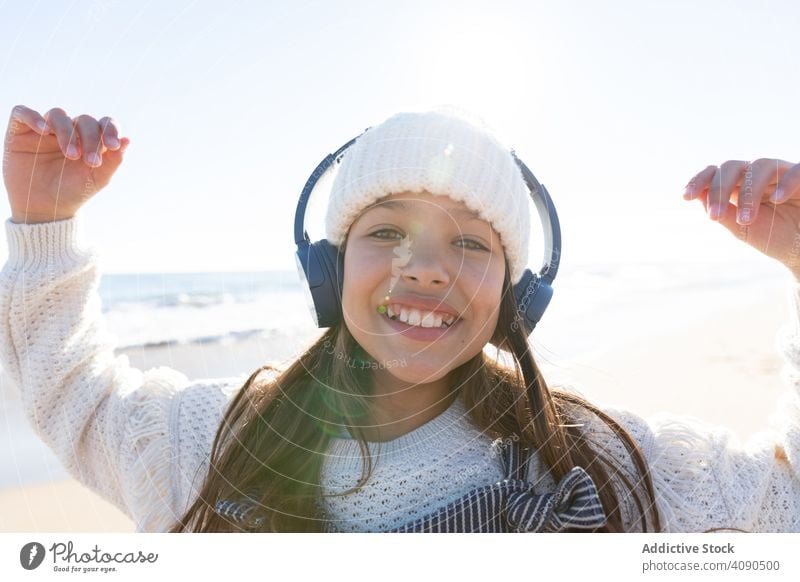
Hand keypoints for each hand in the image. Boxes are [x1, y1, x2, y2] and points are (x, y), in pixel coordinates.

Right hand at [2, 105, 129, 223]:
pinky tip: (44, 131)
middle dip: (90, 138)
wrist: (45, 208)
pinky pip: (23, 112)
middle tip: (90, 161)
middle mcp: (69, 131)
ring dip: (67, 131)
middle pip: (84, 120)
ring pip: (58, 114)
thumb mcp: (97, 179)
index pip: (104, 123)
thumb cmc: (73, 192)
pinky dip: (33, 117)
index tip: (114, 145)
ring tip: (71, 155)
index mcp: (91, 140)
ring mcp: (45, 130)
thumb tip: (128, 140)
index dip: (110, 130)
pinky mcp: (21, 131)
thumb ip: (113, 160)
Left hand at [683, 159, 799, 274]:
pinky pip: (795, 171)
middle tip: (714, 218)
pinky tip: (775, 200)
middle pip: (732, 166)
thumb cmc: (775, 237)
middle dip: (719, 190)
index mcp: (738, 186)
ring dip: (748, 194)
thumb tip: (698, 196)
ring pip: (760, 166)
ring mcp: (782, 174)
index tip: (685, 197)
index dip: (699, 180)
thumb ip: (723, 213)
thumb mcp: (743, 229)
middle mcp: (758, 175)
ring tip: (746, 220)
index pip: (715, 173)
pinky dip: (784, 183)